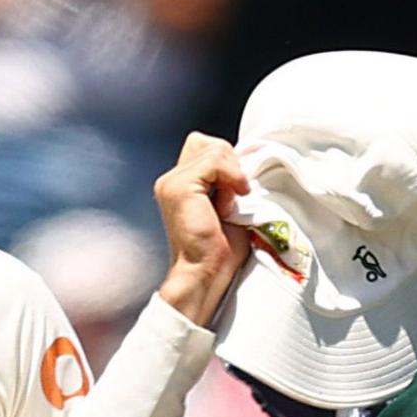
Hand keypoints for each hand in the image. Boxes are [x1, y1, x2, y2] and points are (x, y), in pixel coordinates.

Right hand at [152, 132, 252, 325]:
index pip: (205, 147)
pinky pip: (214, 162)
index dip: (227, 163)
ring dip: (231, 176)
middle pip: (209, 143)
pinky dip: (231, 178)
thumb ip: (227, 180)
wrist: (205, 274)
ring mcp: (171, 182)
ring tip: (228, 206)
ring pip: (214, 150)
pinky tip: (231, 204)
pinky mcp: (180, 187)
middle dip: (230, 165)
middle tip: (233, 199)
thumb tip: (245, 160)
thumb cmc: (220, 250)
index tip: (236, 193)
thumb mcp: (228, 205)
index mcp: (179, 184)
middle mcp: (170, 180)